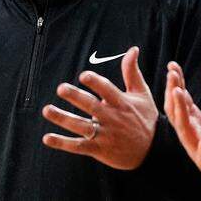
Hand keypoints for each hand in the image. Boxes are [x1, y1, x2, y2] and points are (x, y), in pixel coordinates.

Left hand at [41, 47, 157, 169]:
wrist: (153, 150)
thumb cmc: (145, 118)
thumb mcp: (142, 94)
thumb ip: (132, 72)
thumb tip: (133, 49)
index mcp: (121, 103)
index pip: (107, 90)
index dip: (96, 83)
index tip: (83, 76)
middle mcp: (112, 118)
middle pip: (91, 106)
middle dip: (76, 97)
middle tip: (61, 88)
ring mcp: (105, 135)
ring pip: (81, 126)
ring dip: (63, 119)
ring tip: (46, 110)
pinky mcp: (99, 149)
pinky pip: (78, 146)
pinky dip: (62, 143)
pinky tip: (47, 138)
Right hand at [165, 62, 200, 200]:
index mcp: (193, 124)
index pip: (180, 102)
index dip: (176, 84)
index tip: (172, 66)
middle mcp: (191, 136)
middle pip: (176, 112)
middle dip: (173, 93)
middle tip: (172, 73)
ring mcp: (198, 149)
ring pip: (184, 129)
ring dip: (181, 111)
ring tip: (179, 92)